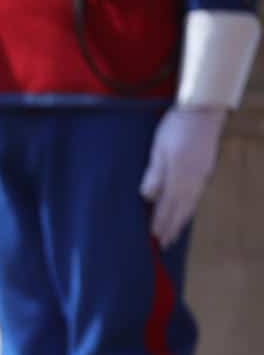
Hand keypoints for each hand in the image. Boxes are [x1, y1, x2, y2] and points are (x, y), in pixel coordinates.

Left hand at [139, 104, 225, 247]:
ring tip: (175, 233)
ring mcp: (202, 174)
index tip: (155, 237)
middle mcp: (194, 179)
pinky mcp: (205, 169)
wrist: (204, 110)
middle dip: (172, 227)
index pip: (167, 205)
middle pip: (181, 209)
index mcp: (180, 176)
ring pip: (191, 203)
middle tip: (165, 244)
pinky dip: (190, 207)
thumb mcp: (159, 149)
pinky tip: (186, 209)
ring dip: (182, 219)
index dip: (161, 222)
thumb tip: (148, 197)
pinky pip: (196, 194)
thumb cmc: (176, 127)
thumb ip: (154, 174)